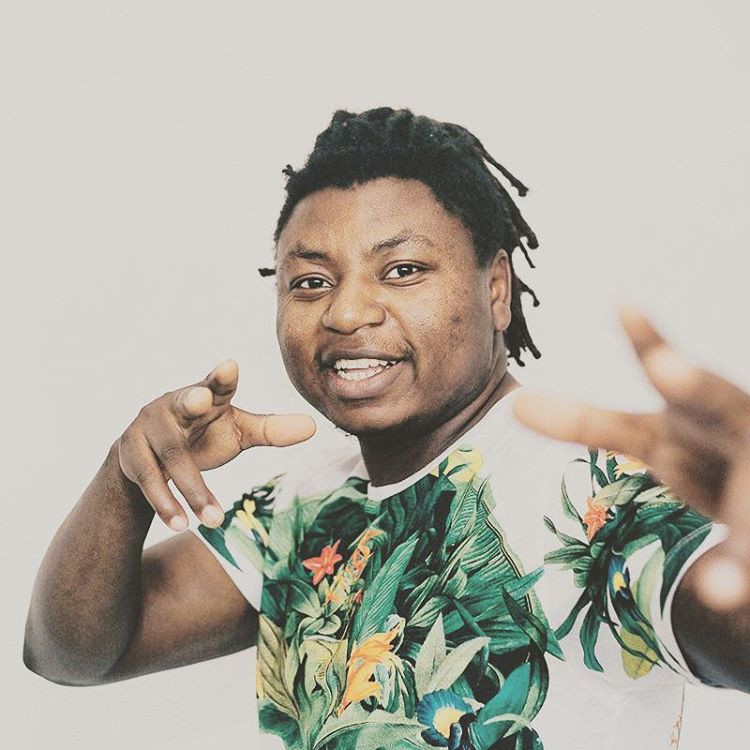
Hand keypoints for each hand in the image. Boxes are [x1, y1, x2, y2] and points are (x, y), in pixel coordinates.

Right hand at [117, 359, 315, 531]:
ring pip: (172, 457)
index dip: (222, 377)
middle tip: (202, 398)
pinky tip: (182, 524)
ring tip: (215, 520)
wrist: (144, 458)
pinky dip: (166, 503)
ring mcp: (148, 427)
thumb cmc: (201, 436)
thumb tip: (314, 426)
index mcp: (205, 395)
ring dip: (192, 489)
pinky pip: (149, 480)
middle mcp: (174, 405)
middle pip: (184, 402)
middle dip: (192, 399)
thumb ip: (270, 430)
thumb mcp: (237, 433)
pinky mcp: (130, 453)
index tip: (230, 367)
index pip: (216, 383)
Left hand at [513, 307, 749, 608]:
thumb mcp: (658, 441)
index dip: (649, 345)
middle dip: (697, 388)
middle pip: (722, 406)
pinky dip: (734, 572)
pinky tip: (719, 590)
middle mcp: (736, 438)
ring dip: (732, 485)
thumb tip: (516, 403)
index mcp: (696, 421)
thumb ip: (593, 422)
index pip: (669, 381)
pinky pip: (748, 559)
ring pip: (747, 475)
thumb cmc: (712, 461)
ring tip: (704, 510)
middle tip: (666, 368)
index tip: (622, 305)